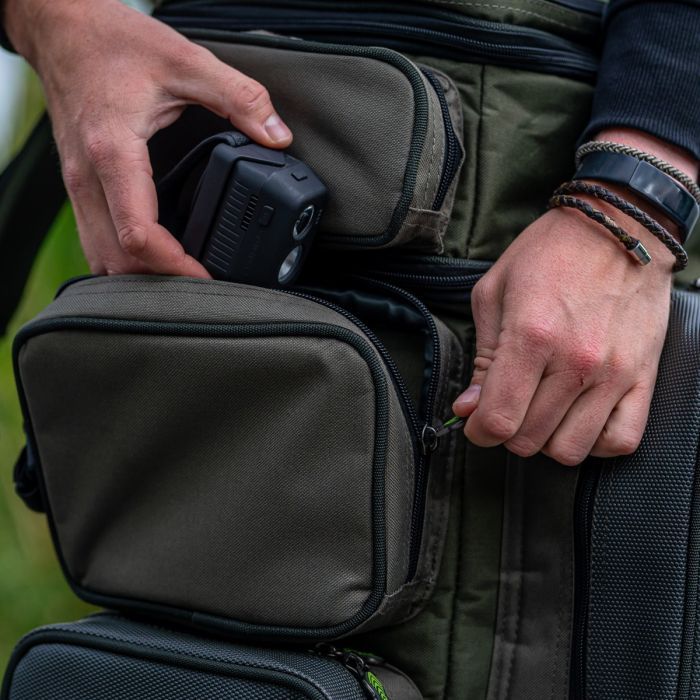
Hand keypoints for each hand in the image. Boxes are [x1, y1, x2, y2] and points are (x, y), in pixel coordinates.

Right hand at [4, 0, 292, 275]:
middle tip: (206, 287)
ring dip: (141, 276)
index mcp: (113, 153)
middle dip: (162, 282)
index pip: (140, 236)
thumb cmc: (111, 41)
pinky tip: (157, 256)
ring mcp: (78, 186)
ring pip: (102, 257)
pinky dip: (126, 258)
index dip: (177, 267)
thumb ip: (238, 97)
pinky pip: (98, 239)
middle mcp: (87, 179)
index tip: (211, 279)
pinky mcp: (80, 186)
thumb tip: (277, 136)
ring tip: (185, 278)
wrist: (59, 26)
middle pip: (118, 261)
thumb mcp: (185, 60)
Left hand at [452, 129, 697, 464]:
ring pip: (570, 449)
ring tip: (542, 412)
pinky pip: (620, 440)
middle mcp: (576, 362)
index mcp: (531, 336)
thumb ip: (482, 357)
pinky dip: (594, 442)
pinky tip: (579, 418)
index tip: (475, 423)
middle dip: (507, 432)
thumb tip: (468, 408)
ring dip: (547, 440)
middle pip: (530, 439)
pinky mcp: (644, 377)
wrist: (621, 227)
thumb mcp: (495, 292)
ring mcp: (615, 374)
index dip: (478, 431)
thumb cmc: (551, 253)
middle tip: (507, 408)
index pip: (498, 418)